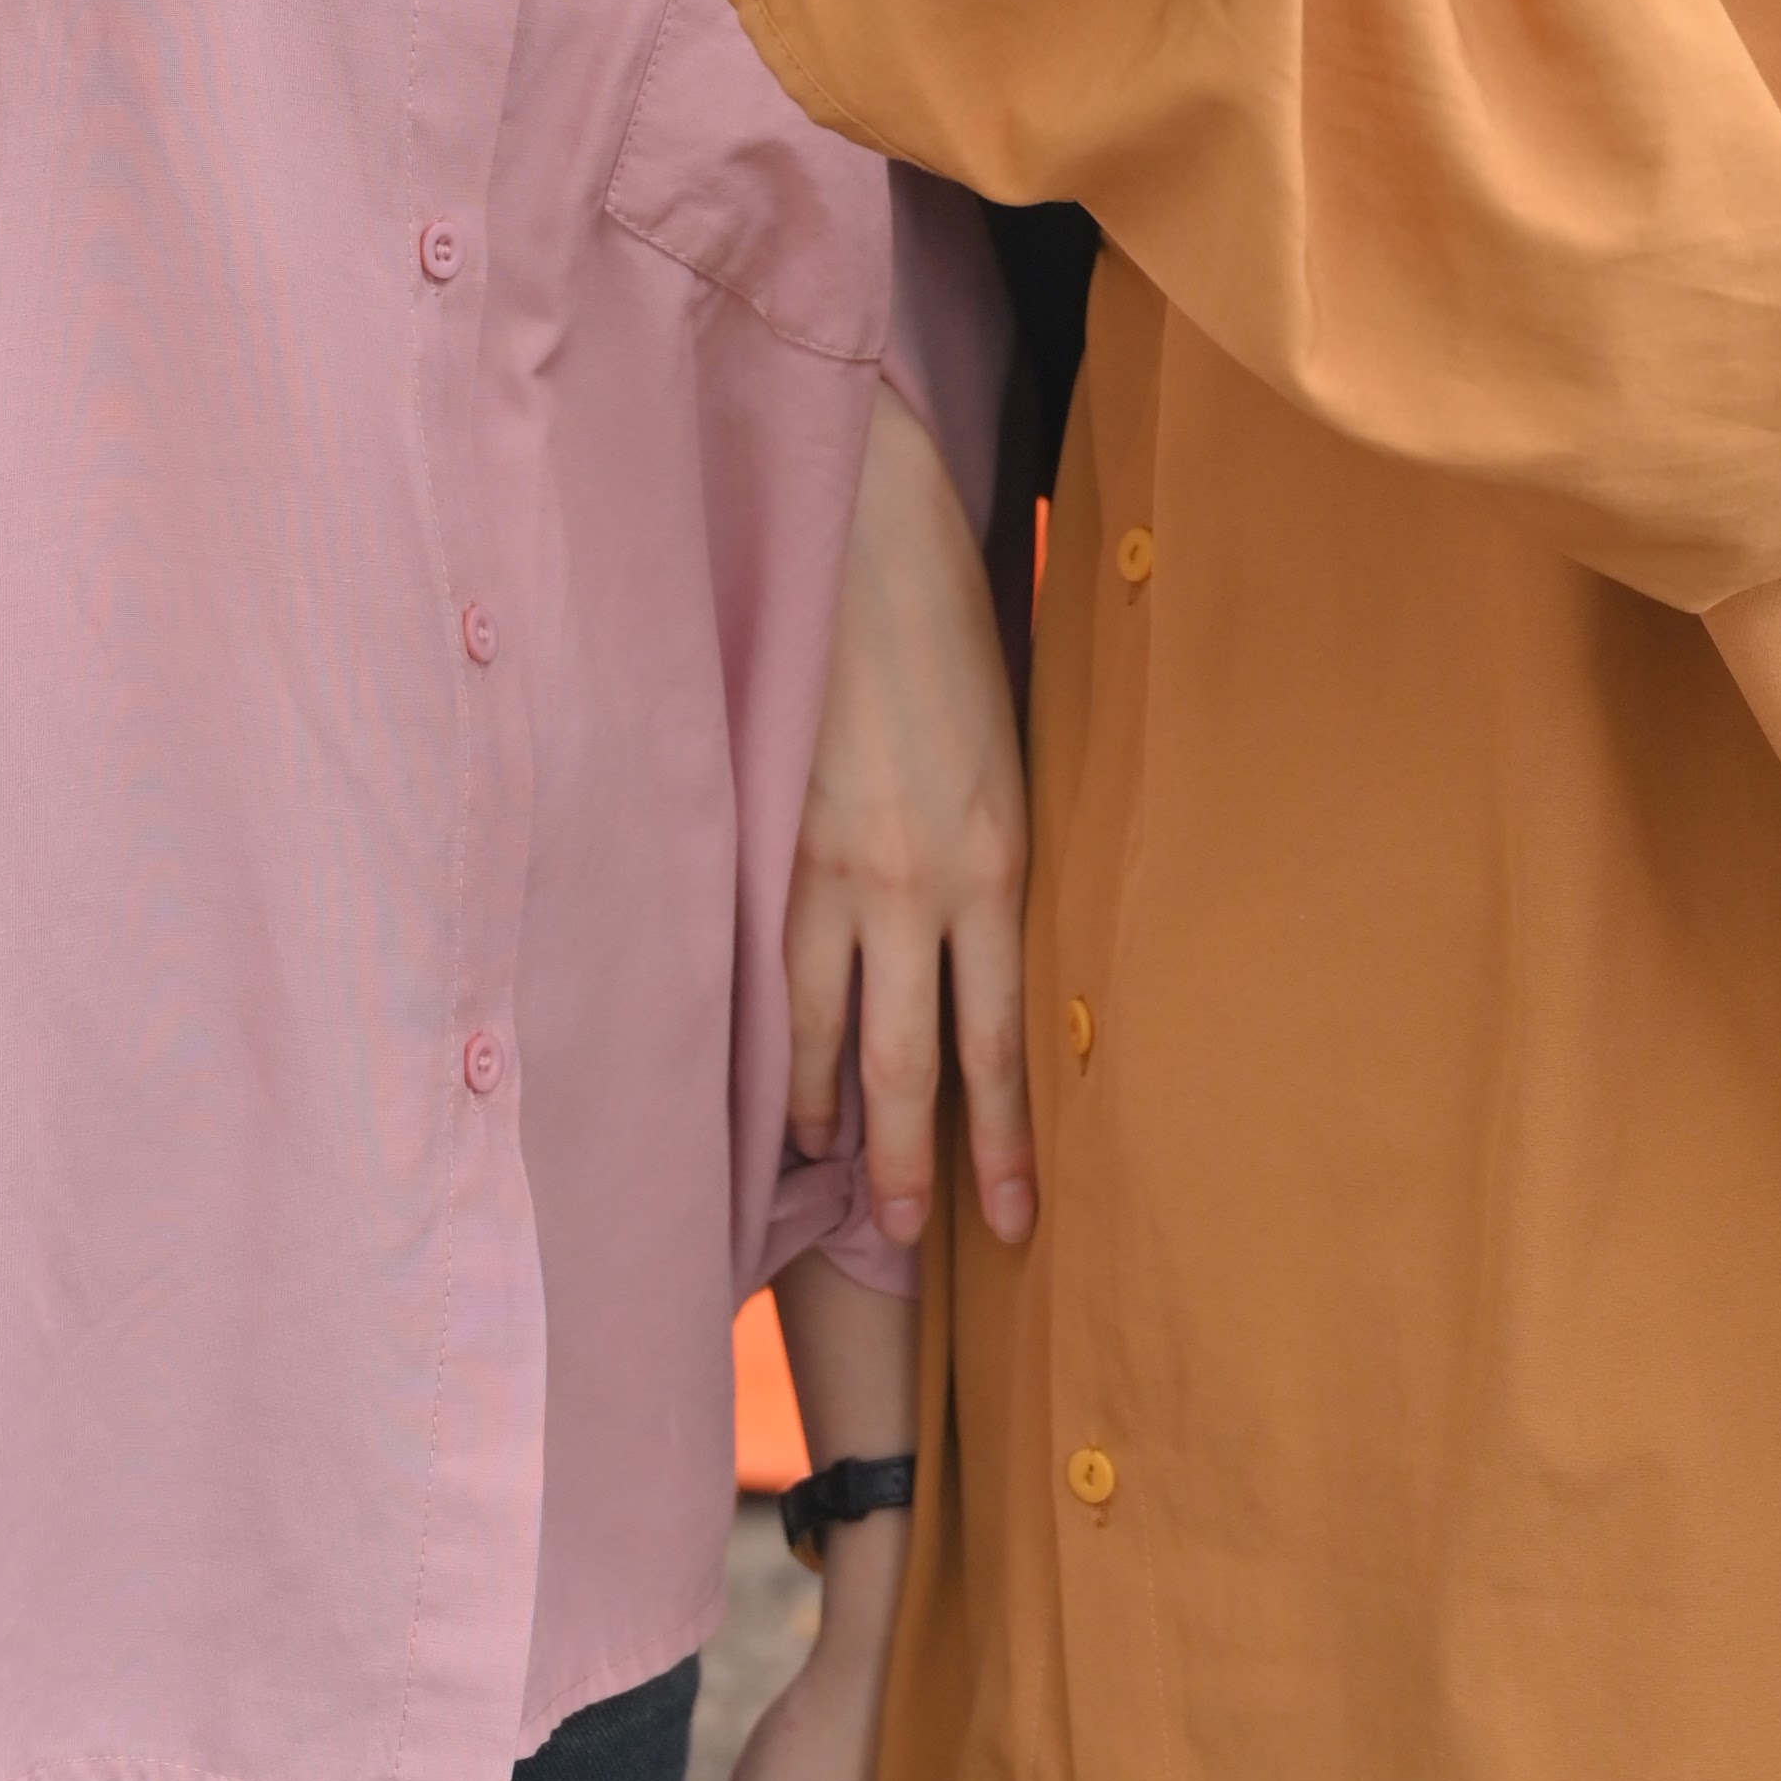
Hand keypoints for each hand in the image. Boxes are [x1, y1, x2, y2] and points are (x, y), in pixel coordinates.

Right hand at [792, 389, 1031, 1251]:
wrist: (860, 538)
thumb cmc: (953, 631)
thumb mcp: (1011, 750)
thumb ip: (998, 851)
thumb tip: (994, 931)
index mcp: (998, 862)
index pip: (1004, 1040)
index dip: (1005, 1142)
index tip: (1015, 1220)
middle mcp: (918, 884)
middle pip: (917, 1063)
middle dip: (914, 1164)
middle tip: (910, 1242)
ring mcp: (831, 867)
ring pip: (827, 1028)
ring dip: (831, 1113)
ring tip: (832, 1170)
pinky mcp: (767, 837)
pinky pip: (768, 963)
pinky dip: (771, 1031)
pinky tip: (765, 1075)